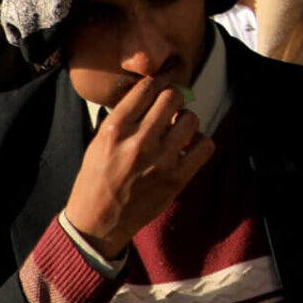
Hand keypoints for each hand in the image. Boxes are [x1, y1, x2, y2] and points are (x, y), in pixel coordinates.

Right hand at [59, 77, 214, 258]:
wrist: (98, 223)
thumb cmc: (97, 179)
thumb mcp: (99, 142)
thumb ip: (125, 117)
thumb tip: (153, 91)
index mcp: (114, 130)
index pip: (146, 88)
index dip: (159, 80)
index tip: (165, 80)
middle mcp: (138, 142)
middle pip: (172, 98)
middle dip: (173, 99)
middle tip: (170, 108)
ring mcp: (160, 161)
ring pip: (191, 119)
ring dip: (186, 121)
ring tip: (177, 130)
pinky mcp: (176, 179)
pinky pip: (205, 146)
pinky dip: (200, 143)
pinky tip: (187, 148)